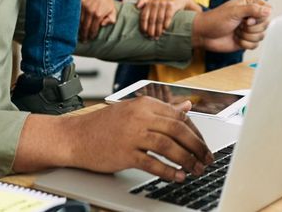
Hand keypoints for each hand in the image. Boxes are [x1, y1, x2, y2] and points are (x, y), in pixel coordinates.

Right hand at [62, 98, 211, 180]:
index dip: (195, 132)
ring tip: (195, 170)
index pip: (179, 117)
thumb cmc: (103, 125)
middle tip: (206, 158)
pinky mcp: (125, 153)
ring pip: (169, 146)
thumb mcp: (133, 111)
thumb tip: (187, 108)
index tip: (202, 144)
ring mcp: (132, 134)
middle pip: (178, 130)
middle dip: (197, 146)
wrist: (74, 137)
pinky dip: (169, 171)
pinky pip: (153, 163)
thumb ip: (161, 110)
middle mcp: (140, 116)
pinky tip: (178, 177)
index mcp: (144, 104)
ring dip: (186, 160)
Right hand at [79, 0, 117, 41]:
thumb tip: (102, 25)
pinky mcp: (79, 2)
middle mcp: (90, 11)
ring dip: (78, 29)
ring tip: (78, 34)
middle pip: (84, 27)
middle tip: (82, 40)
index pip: (93, 29)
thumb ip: (110, 20)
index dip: (91, 36)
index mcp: (98, 14)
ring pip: (78, 21)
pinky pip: (75, 14)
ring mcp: (83, 6)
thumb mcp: (113, 11)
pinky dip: (75, 20)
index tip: (89, 39)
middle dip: (83, 35)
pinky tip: (74, 25)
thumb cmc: (107, 1)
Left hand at [136, 0, 197, 39]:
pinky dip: (166, 24)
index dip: (143, 25)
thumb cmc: (162, 3)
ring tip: (158, 36)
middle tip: (151, 37)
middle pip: (151, 19)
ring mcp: (164, 3)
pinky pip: (168, 16)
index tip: (144, 33)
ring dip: (158, 29)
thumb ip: (143, 2)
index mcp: (149, 3)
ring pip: (159, 19)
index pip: (144, 16)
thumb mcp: (152, 1)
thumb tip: (136, 6)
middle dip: (151, 29)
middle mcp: (155, 2)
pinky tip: (165, 30)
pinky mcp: (171, 5)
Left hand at [192, 0, 271, 52]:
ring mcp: (249, 29)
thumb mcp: (234, 12)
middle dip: (251, 28)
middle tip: (239, 25)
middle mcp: (252, 15)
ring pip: (261, 36)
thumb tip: (269, 11)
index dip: (260, 17)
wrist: (204, 35)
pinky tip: (236, 39)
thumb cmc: (216, 19)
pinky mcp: (247, 40)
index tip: (247, 19)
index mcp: (250, 4)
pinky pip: (255, 45)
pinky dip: (245, 44)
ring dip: (246, 36)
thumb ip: (253, 10)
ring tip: (236, 31)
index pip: (268, 10)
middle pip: (266, 24)